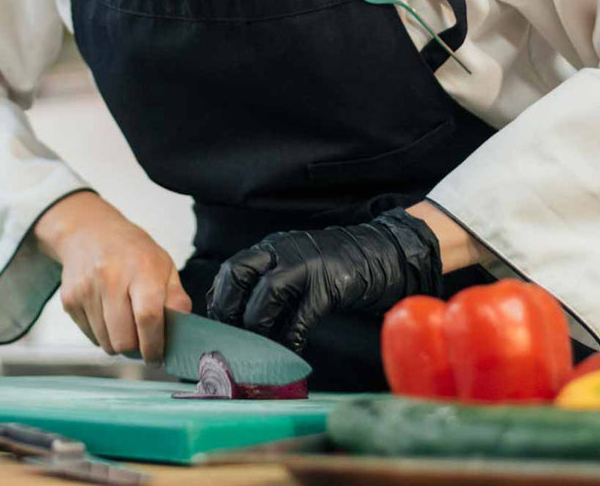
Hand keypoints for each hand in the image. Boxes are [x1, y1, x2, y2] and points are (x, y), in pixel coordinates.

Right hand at [35, 191, 191, 362]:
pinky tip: (107, 315)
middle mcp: (111, 279)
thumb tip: (183, 332)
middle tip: (142, 341)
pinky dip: (102, 335)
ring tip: (125, 323)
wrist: (89, 232)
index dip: (154, 345)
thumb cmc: (133, 252)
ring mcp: (86, 290)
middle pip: (124, 339)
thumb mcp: (164, 266)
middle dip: (136, 349)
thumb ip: (176, 299)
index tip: (157, 358)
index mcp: (142, 270)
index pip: (148, 318)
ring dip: (119, 342)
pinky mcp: (69, 300)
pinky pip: (91, 336)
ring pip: (106, 343)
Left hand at [207, 203, 481, 351]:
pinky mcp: (330, 284)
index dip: (219, 300)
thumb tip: (240, 323)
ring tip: (258, 349)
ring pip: (267, 294)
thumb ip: (269, 284)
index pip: (231, 269)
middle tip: (229, 339)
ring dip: (257, 326)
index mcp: (271, 247)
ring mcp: (307, 265)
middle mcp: (283, 250)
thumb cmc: (335, 268)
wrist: (384, 254)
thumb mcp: (295, 266)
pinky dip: (291, 337)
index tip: (215, 327)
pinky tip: (289, 352)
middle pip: (239, 274)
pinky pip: (302, 315)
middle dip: (228, 310)